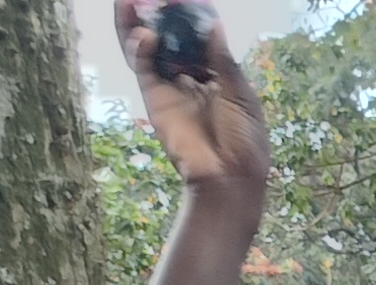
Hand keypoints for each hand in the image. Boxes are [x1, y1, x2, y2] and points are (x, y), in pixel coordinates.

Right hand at [114, 0, 269, 192]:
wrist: (229, 177)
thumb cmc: (245, 139)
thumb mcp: (241, 96)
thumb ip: (224, 61)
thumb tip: (214, 26)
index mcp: (218, 75)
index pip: (200, 38)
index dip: (192, 17)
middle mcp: (191, 76)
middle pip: (170, 39)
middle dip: (160, 16)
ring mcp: (171, 86)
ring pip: (149, 49)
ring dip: (139, 24)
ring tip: (130, 2)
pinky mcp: (155, 98)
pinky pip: (143, 68)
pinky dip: (141, 49)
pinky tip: (144, 35)